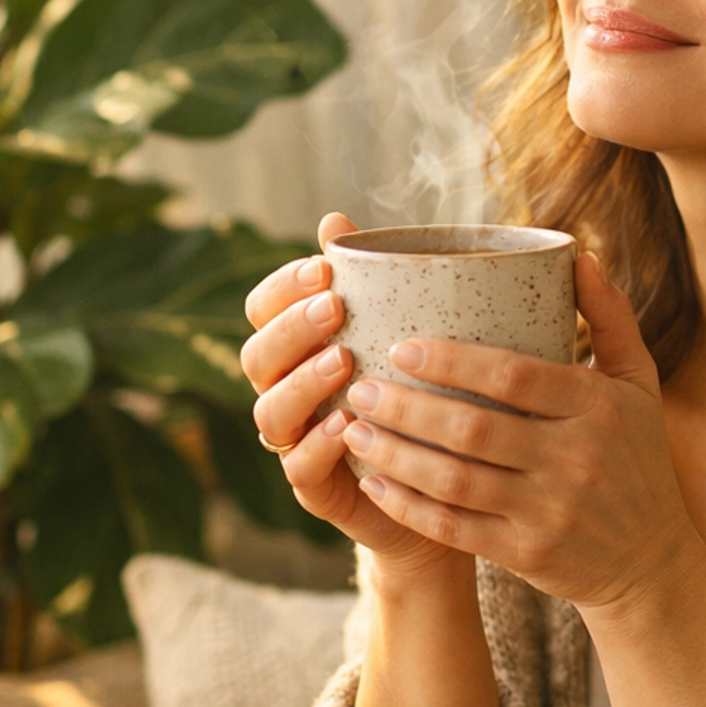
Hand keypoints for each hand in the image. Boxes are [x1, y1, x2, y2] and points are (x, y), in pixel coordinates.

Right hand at [239, 213, 455, 574]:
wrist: (449, 485)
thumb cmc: (421, 396)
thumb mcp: (405, 334)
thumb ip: (373, 283)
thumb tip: (335, 216)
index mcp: (299, 349)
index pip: (264, 309)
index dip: (283, 287)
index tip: (324, 267)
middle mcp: (287, 393)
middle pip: (257, 356)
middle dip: (291, 329)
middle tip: (334, 309)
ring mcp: (297, 442)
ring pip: (270, 412)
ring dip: (302, 383)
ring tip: (343, 362)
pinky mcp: (317, 489)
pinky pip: (299, 467)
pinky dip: (319, 444)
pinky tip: (348, 423)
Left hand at [338, 254, 702, 615]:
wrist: (652, 562)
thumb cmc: (637, 459)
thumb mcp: (639, 385)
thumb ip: (612, 319)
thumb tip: (578, 256)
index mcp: (598, 407)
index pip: (515, 376)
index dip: (452, 362)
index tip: (401, 347)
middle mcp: (575, 459)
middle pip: (473, 429)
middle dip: (406, 407)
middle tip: (361, 387)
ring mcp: (550, 511)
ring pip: (455, 480)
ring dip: (395, 455)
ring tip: (353, 429)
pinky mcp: (528, 554)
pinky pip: (455, 528)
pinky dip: (409, 506)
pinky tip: (374, 483)